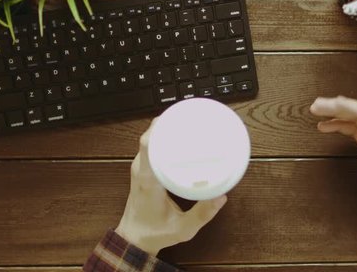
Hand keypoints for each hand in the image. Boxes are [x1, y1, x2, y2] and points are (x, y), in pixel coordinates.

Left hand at [115, 118, 227, 254]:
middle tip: (191, 118)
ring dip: (165, 130)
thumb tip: (222, 196)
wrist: (133, 239)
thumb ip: (203, 214)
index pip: (148, 146)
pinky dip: (162, 139)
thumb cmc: (156, 233)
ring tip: (186, 123)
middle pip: (149, 137)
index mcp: (148, 181)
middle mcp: (141, 170)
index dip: (160, 128)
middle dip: (167, 123)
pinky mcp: (142, 170)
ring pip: (149, 140)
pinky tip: (178, 138)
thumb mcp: (183, 228)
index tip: (179, 117)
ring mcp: (139, 169)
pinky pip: (150, 147)